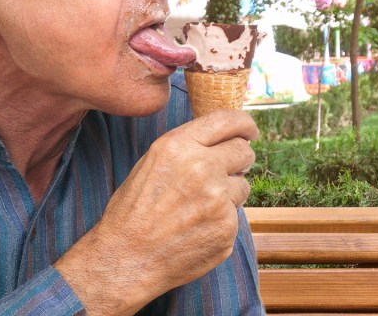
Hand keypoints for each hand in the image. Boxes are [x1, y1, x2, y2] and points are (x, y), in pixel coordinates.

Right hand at [54, 109, 257, 315]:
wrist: (128, 257)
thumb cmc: (133, 211)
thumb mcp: (150, 163)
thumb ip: (185, 148)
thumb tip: (220, 142)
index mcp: (178, 146)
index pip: (227, 121)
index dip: (244, 124)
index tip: (250, 130)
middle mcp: (202, 168)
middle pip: (243, 151)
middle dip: (239, 159)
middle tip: (228, 169)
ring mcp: (218, 200)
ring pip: (243, 186)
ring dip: (229, 192)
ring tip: (198, 207)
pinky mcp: (227, 227)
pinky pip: (236, 216)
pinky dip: (221, 220)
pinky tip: (197, 228)